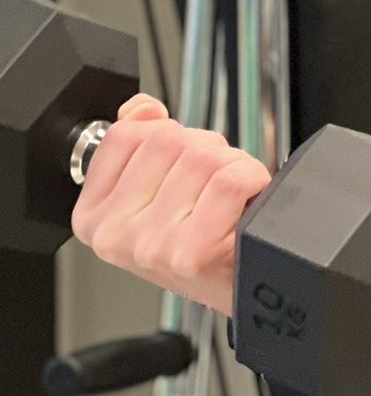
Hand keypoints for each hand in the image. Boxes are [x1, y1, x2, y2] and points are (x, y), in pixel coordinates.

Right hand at [71, 95, 273, 316]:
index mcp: (94, 216)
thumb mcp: (157, 189)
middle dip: (204, 149)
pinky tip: (245, 203)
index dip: (166, 133)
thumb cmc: (202, 240)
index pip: (125, 134)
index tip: (178, 162)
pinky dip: (251, 178)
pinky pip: (229, 179)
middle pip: (168, 139)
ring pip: (202, 156)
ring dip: (231, 165)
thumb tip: (140, 108)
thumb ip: (141, 142)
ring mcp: (151, 246)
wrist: (242, 287)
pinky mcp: (191, 252)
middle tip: (211, 185)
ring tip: (228, 198)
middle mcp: (115, 235)